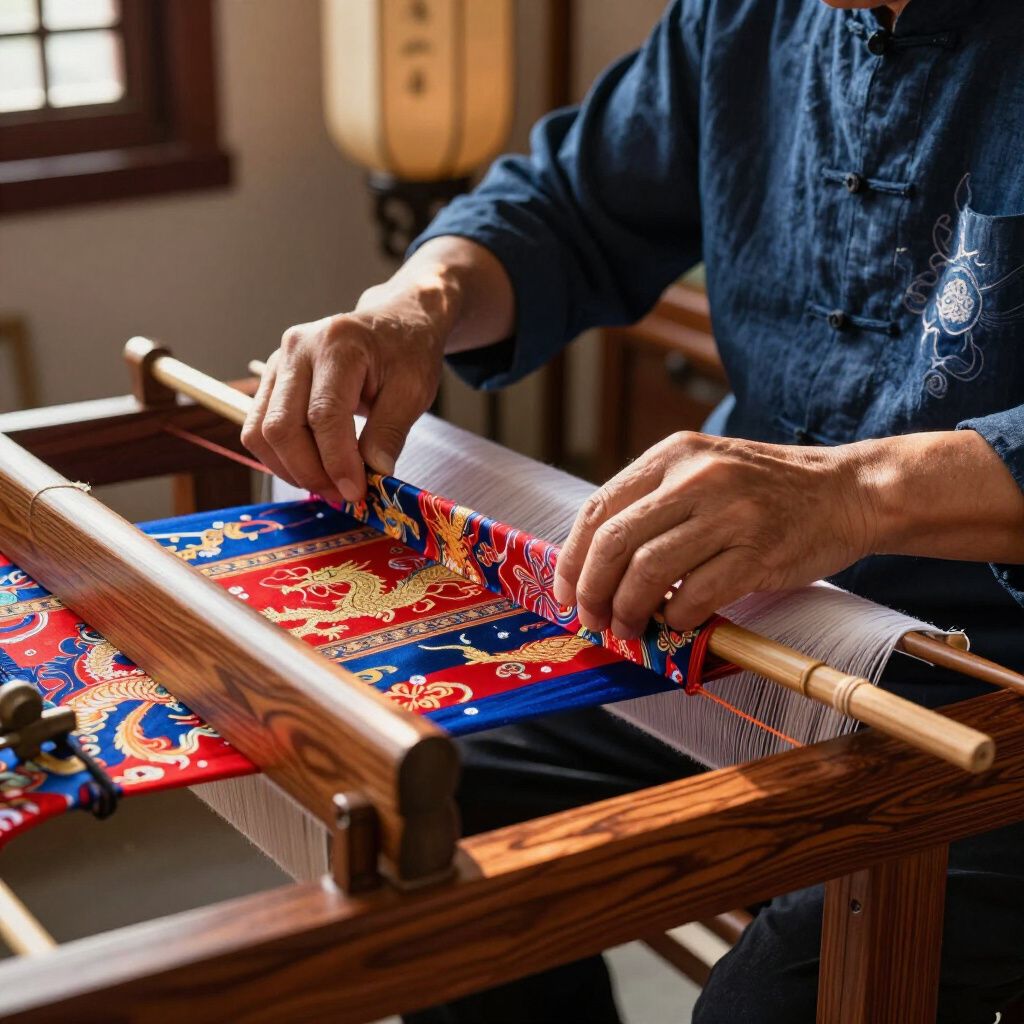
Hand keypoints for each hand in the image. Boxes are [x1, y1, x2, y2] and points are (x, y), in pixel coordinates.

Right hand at [242, 282, 450, 503]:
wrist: (394, 322)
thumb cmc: (406, 352)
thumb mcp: (413, 390)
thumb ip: (391, 432)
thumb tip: (374, 475)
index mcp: (337, 345)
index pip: (323, 414)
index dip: (336, 461)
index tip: (355, 492)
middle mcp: (297, 349)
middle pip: (281, 426)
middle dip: (310, 471)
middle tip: (342, 495)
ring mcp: (278, 362)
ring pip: (260, 431)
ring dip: (290, 469)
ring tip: (328, 485)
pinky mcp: (271, 379)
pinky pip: (258, 428)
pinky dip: (281, 457)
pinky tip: (312, 468)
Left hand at [552, 432, 877, 636]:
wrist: (846, 491)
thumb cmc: (764, 490)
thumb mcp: (702, 470)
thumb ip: (653, 503)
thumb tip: (595, 563)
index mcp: (672, 454)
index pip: (599, 508)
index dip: (573, 558)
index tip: (567, 593)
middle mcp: (695, 477)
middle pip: (615, 542)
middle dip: (593, 591)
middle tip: (594, 620)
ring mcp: (729, 513)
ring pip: (649, 571)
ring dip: (629, 611)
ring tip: (630, 628)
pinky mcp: (758, 551)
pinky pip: (697, 595)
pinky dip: (677, 618)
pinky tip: (677, 623)